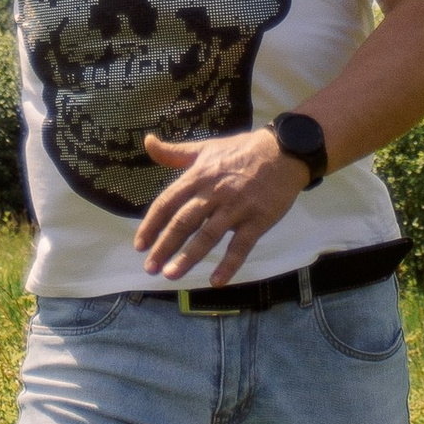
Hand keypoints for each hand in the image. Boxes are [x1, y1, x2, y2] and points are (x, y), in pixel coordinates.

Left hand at [134, 125, 303, 283]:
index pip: (168, 202)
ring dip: (188, 257)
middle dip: (164, 246)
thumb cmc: (242, 150)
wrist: (284, 151)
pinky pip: (241, 246)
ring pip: (207, 235)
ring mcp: (236, 207)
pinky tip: (216, 281)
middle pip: (183, 222)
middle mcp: (214, 193)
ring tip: (171, 274)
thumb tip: (148, 142)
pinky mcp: (258, 220)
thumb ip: (175, 152)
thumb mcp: (206, 148)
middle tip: (149, 267)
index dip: (151, 224)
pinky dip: (229, 264)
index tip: (140, 244)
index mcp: (198, 176)